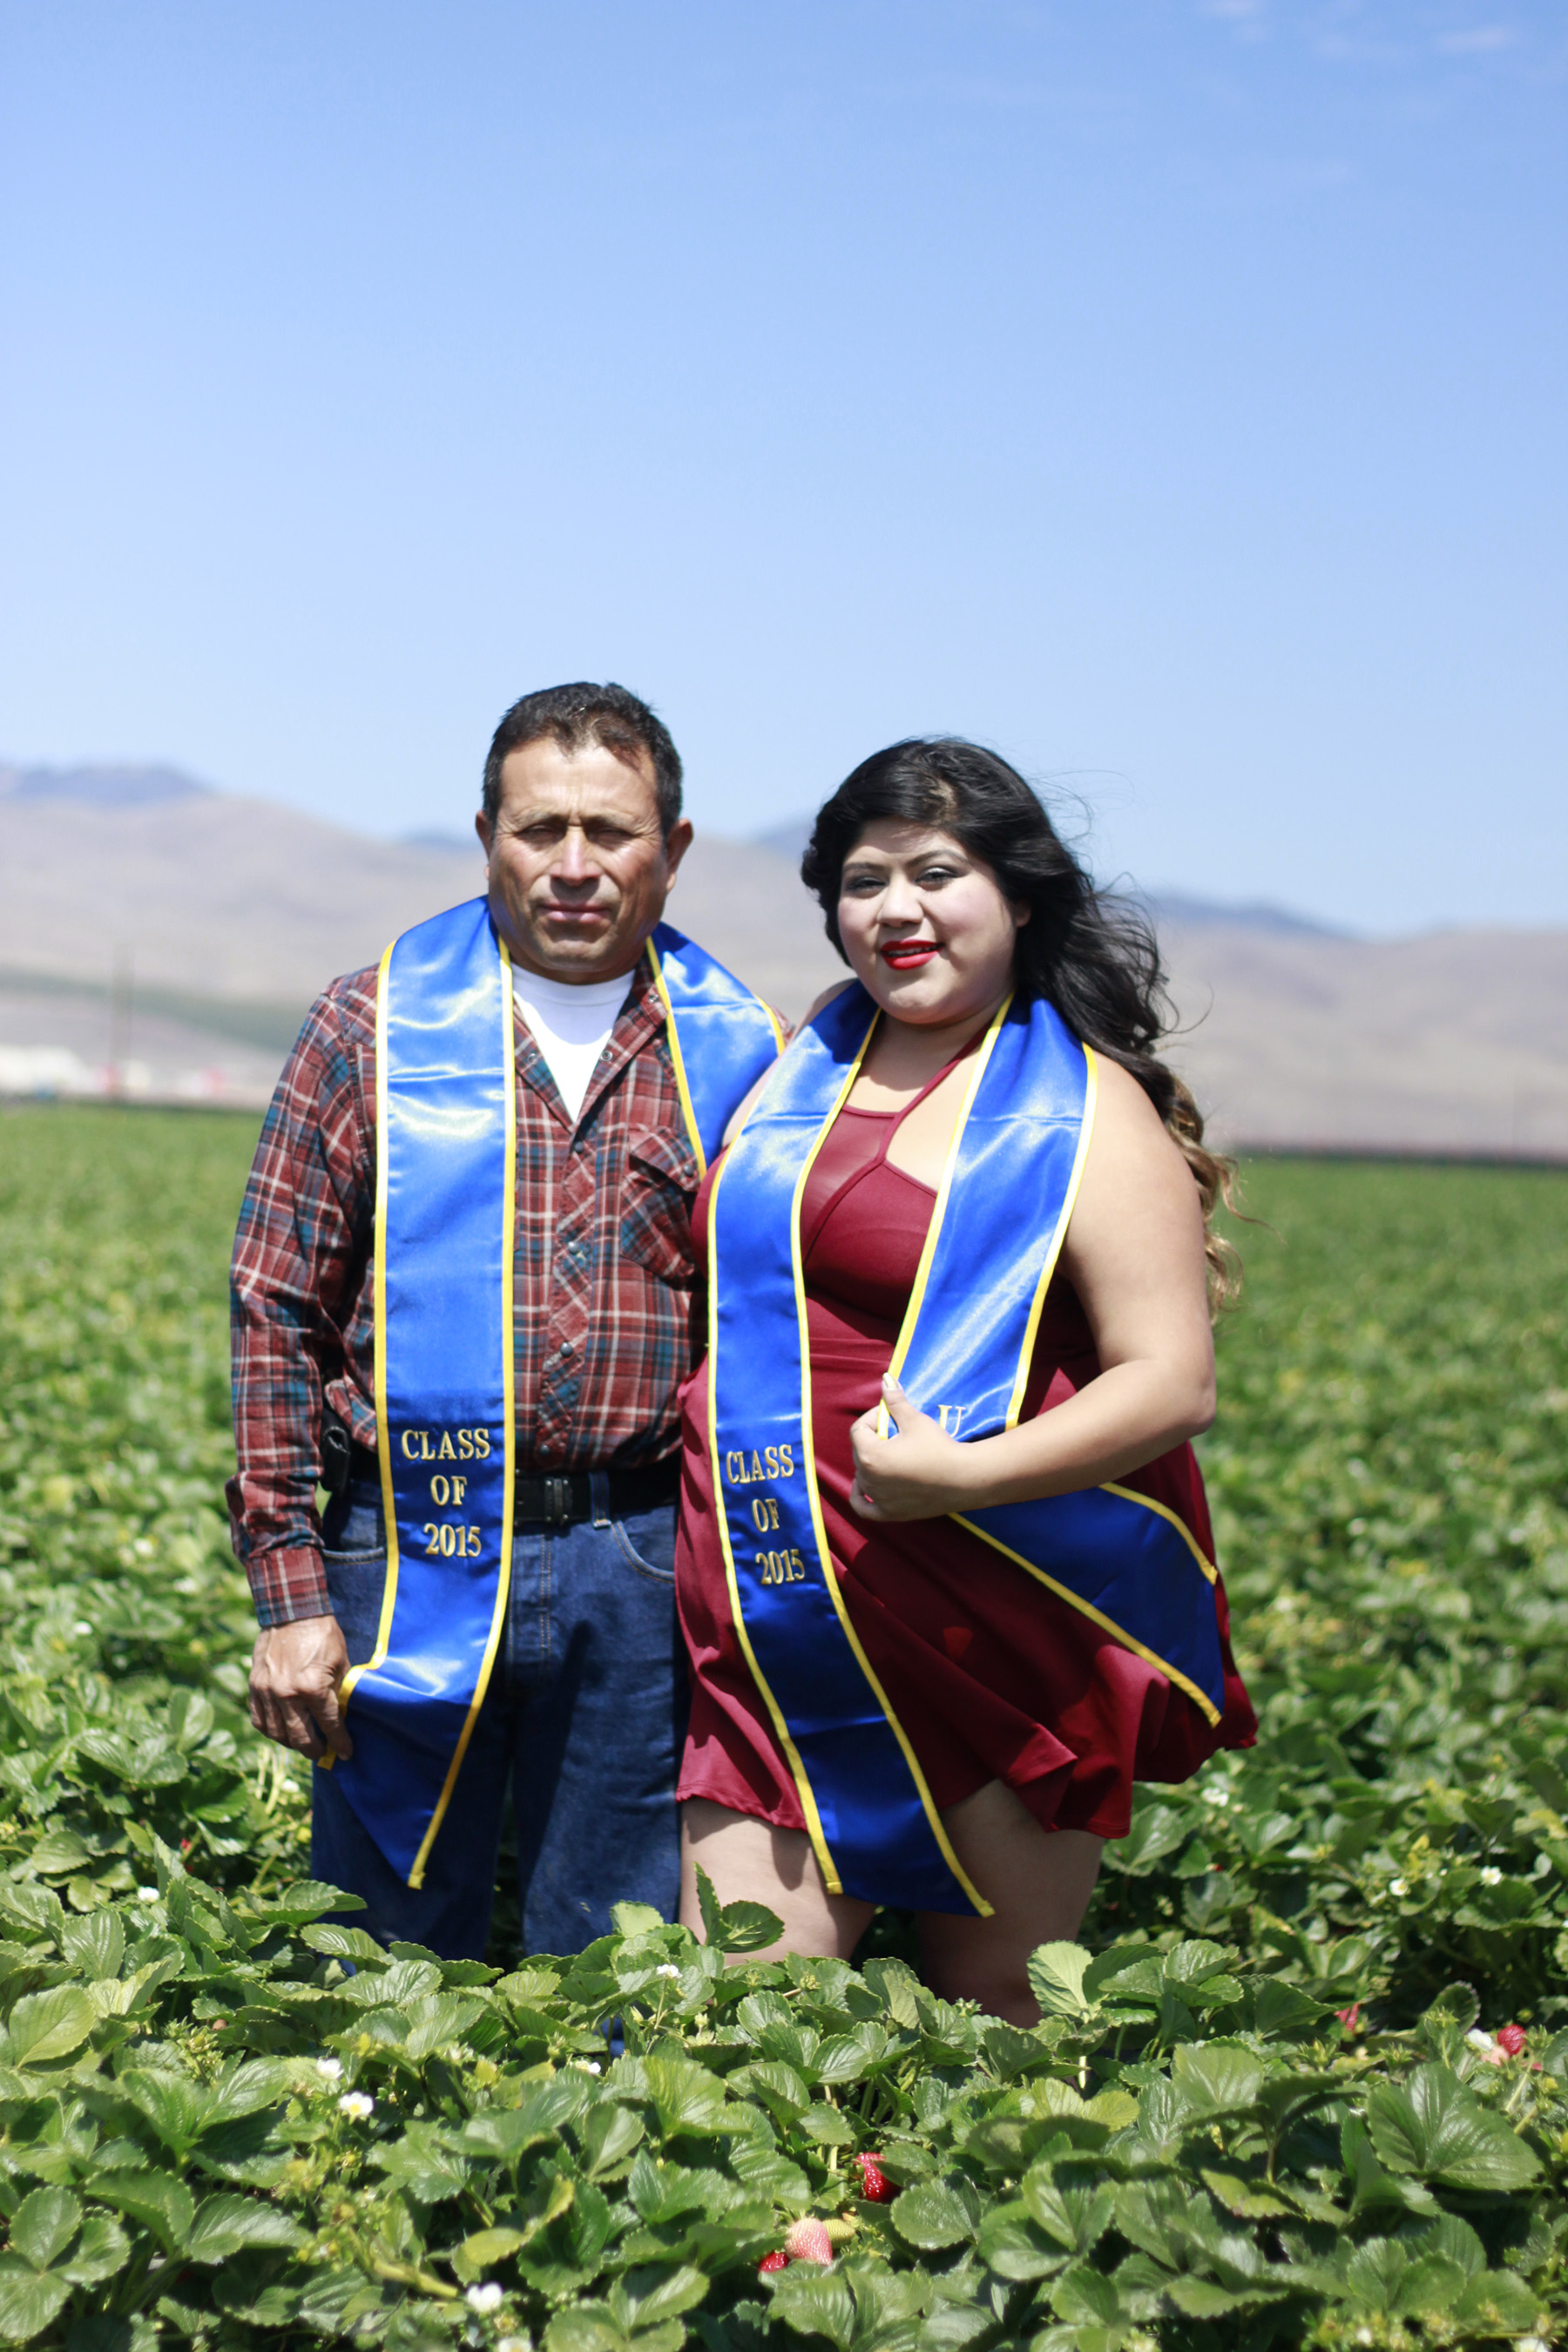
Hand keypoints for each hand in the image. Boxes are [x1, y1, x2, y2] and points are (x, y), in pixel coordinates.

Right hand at [249, 1615, 352, 1761]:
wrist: (292, 1611)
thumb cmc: (322, 1635)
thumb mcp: (341, 1663)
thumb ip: (339, 1693)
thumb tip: (343, 1719)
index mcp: (313, 1687)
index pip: (329, 1726)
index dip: (340, 1742)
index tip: (347, 1753)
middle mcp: (287, 1694)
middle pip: (300, 1738)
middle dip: (315, 1750)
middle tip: (324, 1753)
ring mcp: (267, 1692)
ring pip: (277, 1734)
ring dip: (292, 1743)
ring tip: (304, 1743)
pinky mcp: (254, 1687)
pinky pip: (259, 1720)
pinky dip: (271, 1731)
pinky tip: (282, 1731)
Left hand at [848, 1374, 976, 1521]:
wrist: (964, 1479)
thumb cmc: (939, 1447)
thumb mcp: (915, 1420)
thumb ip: (895, 1401)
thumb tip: (885, 1379)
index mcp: (870, 1455)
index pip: (858, 1429)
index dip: (873, 1418)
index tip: (891, 1416)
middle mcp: (869, 1479)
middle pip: (859, 1452)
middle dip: (873, 1439)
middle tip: (895, 1433)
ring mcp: (879, 1499)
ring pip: (862, 1477)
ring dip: (870, 1463)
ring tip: (889, 1454)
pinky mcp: (891, 1513)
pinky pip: (865, 1508)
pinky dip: (861, 1497)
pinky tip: (864, 1487)